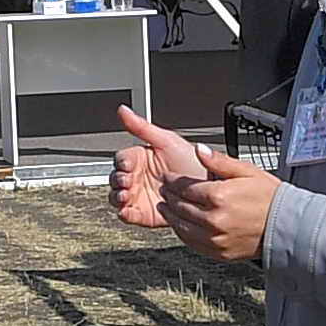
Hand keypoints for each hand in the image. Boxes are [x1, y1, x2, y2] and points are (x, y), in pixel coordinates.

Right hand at [111, 106, 203, 231]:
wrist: (210, 187)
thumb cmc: (192, 161)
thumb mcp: (167, 140)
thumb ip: (142, 127)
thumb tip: (123, 111)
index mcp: (140, 159)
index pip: (121, 160)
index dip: (122, 163)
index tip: (128, 166)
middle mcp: (137, 177)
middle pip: (115, 179)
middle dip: (118, 181)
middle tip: (128, 181)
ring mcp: (139, 195)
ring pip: (117, 197)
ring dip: (117, 197)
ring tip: (127, 196)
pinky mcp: (143, 213)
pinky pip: (127, 214)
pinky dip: (124, 213)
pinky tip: (129, 208)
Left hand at [161, 151, 276, 262]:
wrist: (286, 225)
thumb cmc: (269, 197)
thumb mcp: (246, 171)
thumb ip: (219, 161)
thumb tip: (199, 150)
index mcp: (219, 196)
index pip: (183, 187)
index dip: (172, 180)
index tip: (168, 177)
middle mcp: (214, 219)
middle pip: (179, 206)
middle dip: (170, 196)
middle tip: (165, 190)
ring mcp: (215, 238)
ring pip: (181, 226)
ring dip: (171, 215)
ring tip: (167, 207)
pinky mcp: (218, 252)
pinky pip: (191, 242)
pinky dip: (182, 232)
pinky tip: (181, 225)